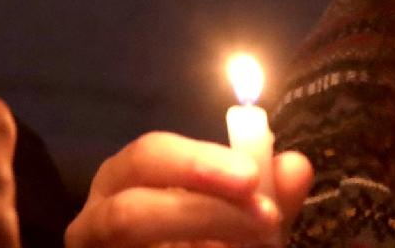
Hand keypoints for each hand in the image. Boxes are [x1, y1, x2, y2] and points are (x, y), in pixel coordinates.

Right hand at [66, 131, 312, 247]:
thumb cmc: (195, 234)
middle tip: (266, 222)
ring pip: (134, 246)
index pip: (149, 156)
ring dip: (198, 245)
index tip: (251, 177)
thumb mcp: (233, 213)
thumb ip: (264, 195)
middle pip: (132, 211)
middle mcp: (98, 217)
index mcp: (125, 179)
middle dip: (203, 213)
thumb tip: (297, 166)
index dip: (198, 163)